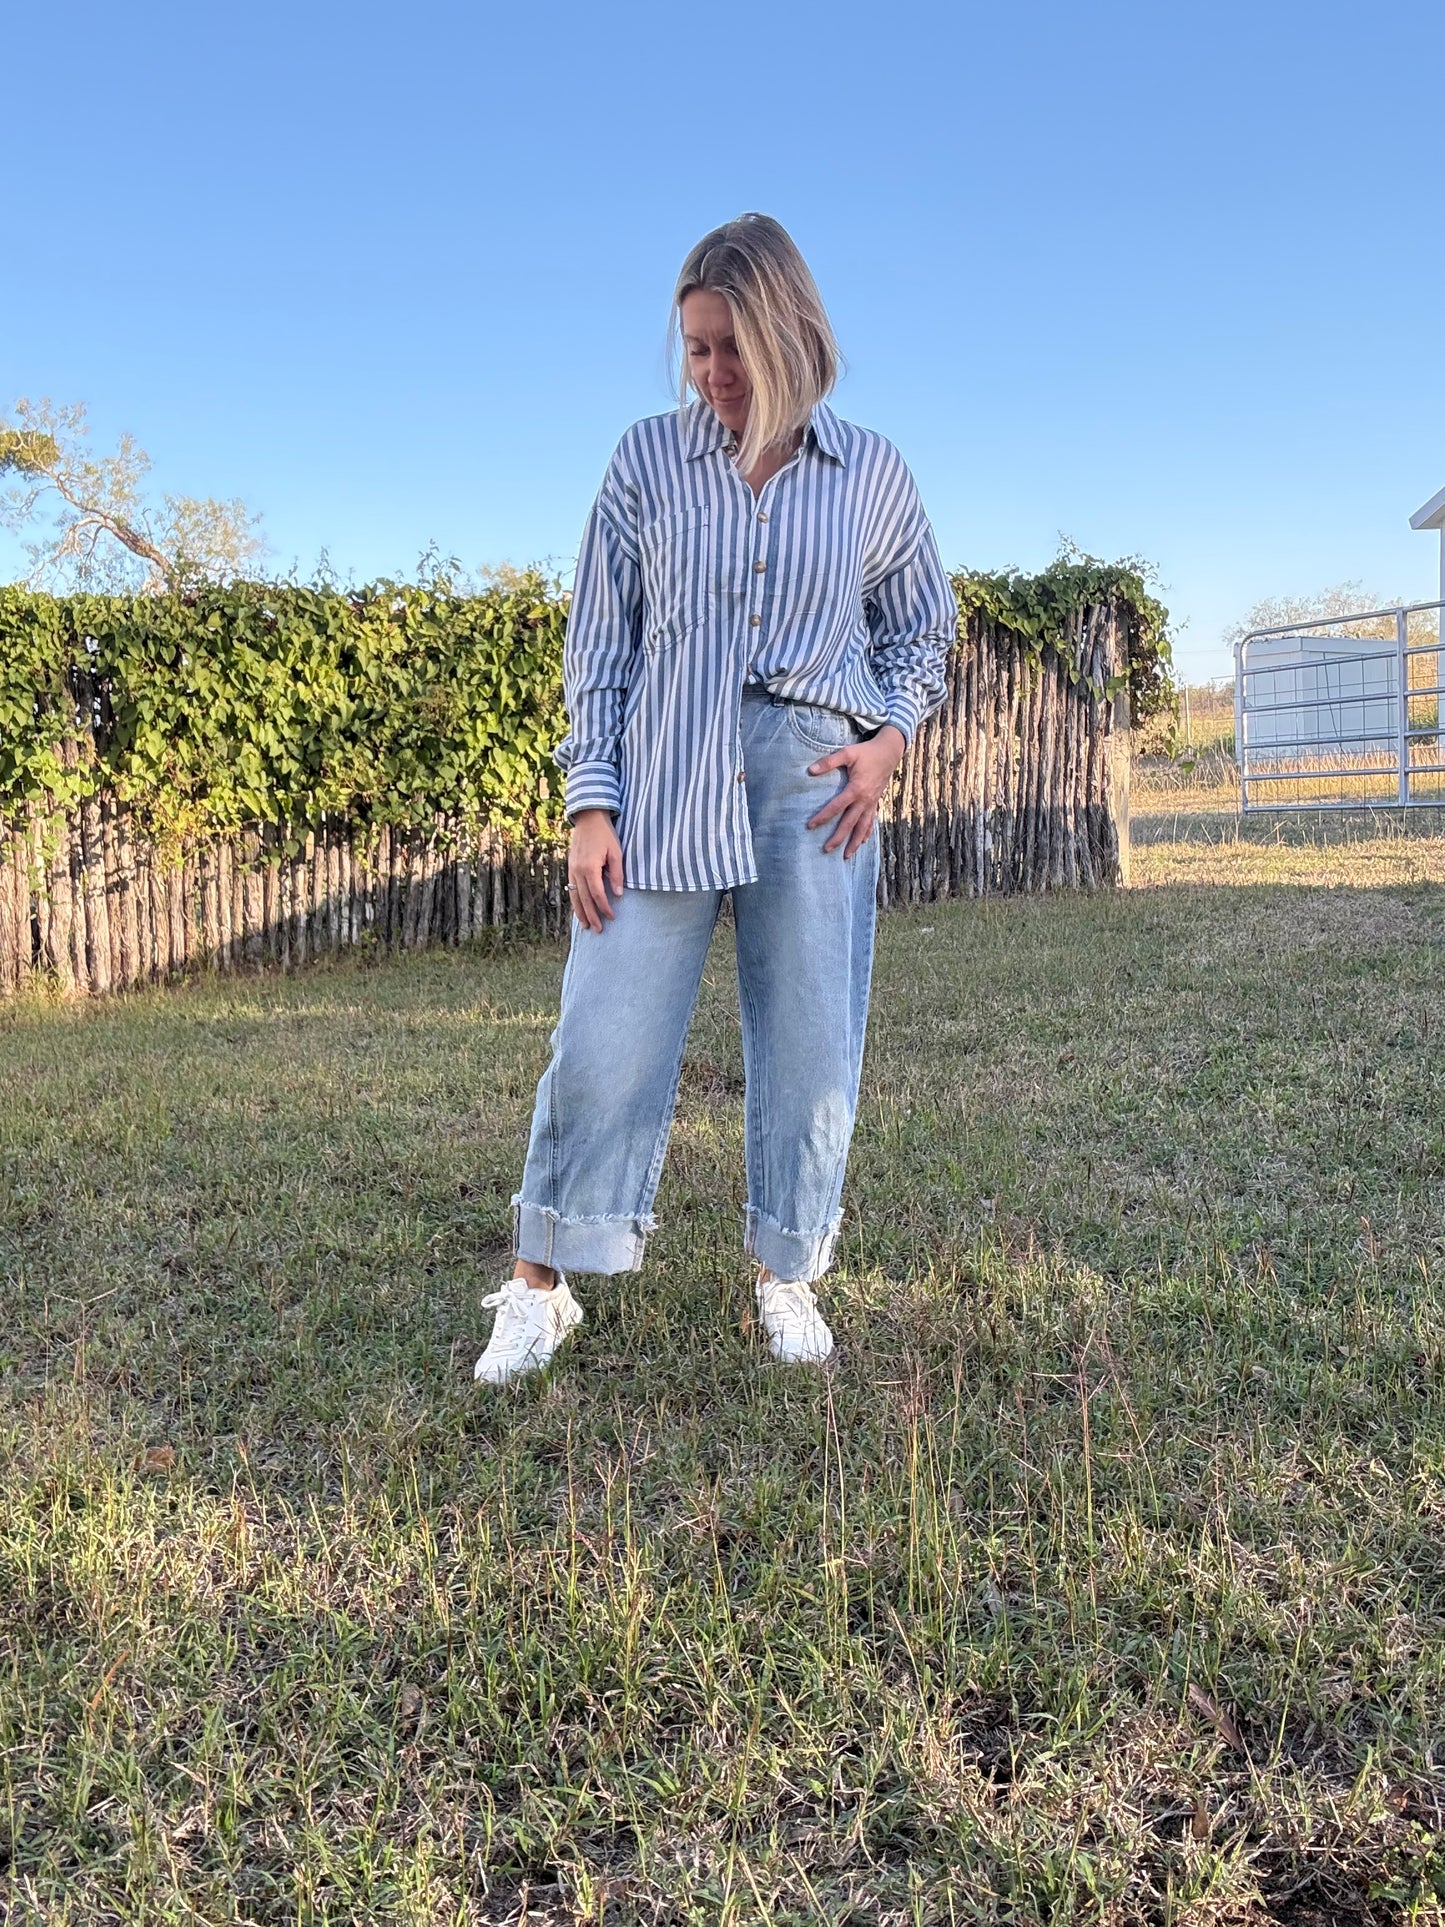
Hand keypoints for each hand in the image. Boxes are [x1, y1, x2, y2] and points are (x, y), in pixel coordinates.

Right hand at [568, 809, 623, 931]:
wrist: (588, 819)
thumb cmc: (605, 835)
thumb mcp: (616, 853)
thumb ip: (617, 874)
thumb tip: (618, 895)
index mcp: (590, 867)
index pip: (597, 894)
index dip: (605, 907)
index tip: (612, 917)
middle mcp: (578, 871)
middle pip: (584, 899)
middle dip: (592, 916)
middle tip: (598, 930)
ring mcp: (572, 869)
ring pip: (575, 896)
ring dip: (581, 912)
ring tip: (586, 926)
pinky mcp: (570, 867)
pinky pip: (571, 889)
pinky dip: (575, 901)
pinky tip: (579, 910)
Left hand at [805, 724, 907, 857]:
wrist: (889, 752)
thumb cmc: (866, 752)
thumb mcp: (847, 753)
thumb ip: (829, 762)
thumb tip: (810, 770)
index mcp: (856, 789)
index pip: (836, 807)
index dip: (823, 817)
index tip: (810, 826)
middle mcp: (865, 800)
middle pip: (850, 823)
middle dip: (838, 838)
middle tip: (826, 849)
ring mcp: (872, 803)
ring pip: (863, 827)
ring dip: (855, 842)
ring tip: (846, 856)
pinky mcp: (876, 802)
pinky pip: (871, 821)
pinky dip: (866, 833)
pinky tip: (862, 842)